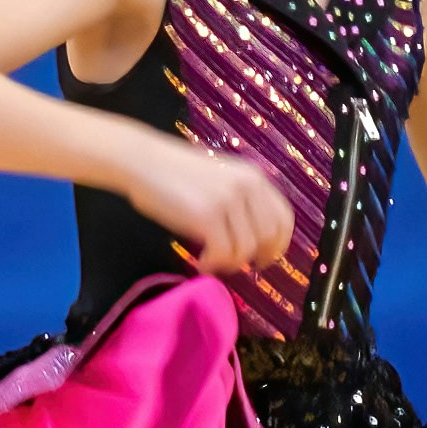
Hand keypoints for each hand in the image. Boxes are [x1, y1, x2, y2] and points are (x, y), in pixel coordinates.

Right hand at [129, 139, 295, 277]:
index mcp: (253, 177)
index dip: (279, 244)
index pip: (283, 217)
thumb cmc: (174, 172)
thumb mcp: (219, 179)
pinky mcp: (207, 216)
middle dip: (257, 257)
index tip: (266, 257)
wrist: (142, 161)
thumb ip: (240, 200)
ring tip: (211, 262)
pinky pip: (223, 254)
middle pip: (269, 236)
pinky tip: (201, 263)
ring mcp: (228, 200)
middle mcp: (247, 186)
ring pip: (246, 249)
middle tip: (237, 266)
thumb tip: (251, 238)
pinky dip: (213, 265)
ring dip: (230, 263)